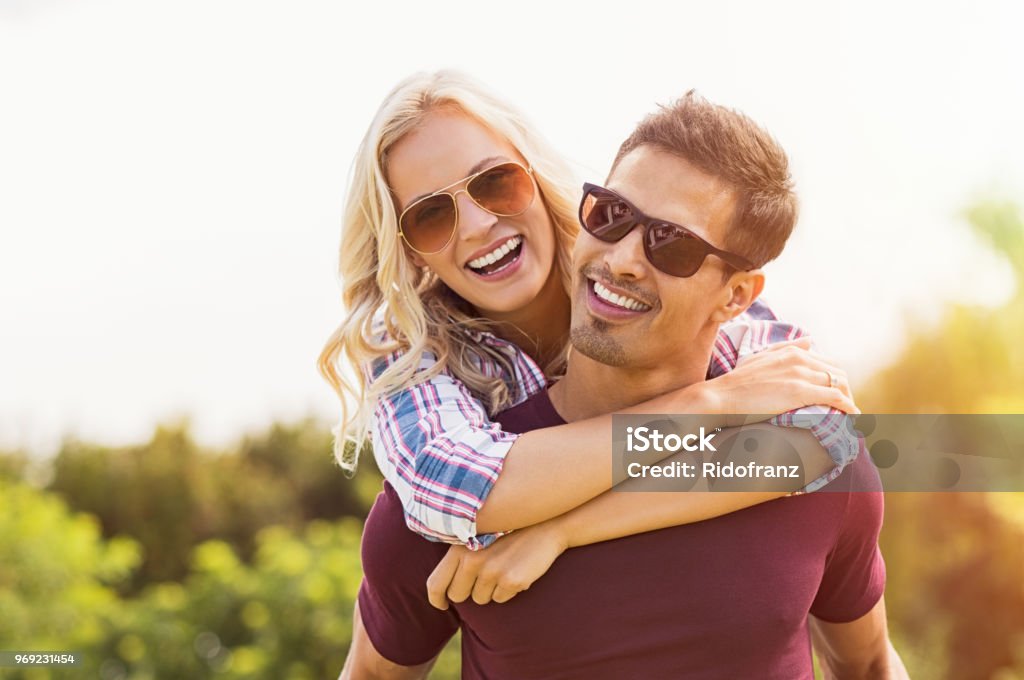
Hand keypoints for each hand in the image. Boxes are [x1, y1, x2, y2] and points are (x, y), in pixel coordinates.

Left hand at [426, 523, 567, 609]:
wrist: (544, 526)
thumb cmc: (507, 533)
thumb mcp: (477, 537)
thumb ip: (458, 557)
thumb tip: (442, 588)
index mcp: (459, 548)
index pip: (435, 583)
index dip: (437, 599)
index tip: (443, 605)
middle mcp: (472, 560)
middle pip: (457, 595)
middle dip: (467, 593)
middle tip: (484, 577)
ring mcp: (491, 571)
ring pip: (480, 599)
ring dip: (490, 590)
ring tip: (502, 568)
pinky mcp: (511, 581)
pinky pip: (500, 599)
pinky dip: (506, 591)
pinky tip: (515, 571)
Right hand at [702, 337, 857, 415]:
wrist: (722, 396)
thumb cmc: (737, 382)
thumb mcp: (761, 357)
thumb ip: (786, 348)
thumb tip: (809, 340)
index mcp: (792, 351)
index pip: (828, 363)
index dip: (837, 380)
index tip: (837, 395)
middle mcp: (800, 358)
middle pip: (838, 373)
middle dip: (846, 391)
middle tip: (846, 409)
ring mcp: (800, 374)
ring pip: (840, 384)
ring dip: (849, 401)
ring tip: (850, 417)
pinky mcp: (800, 391)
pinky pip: (835, 397)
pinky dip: (848, 408)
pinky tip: (853, 418)